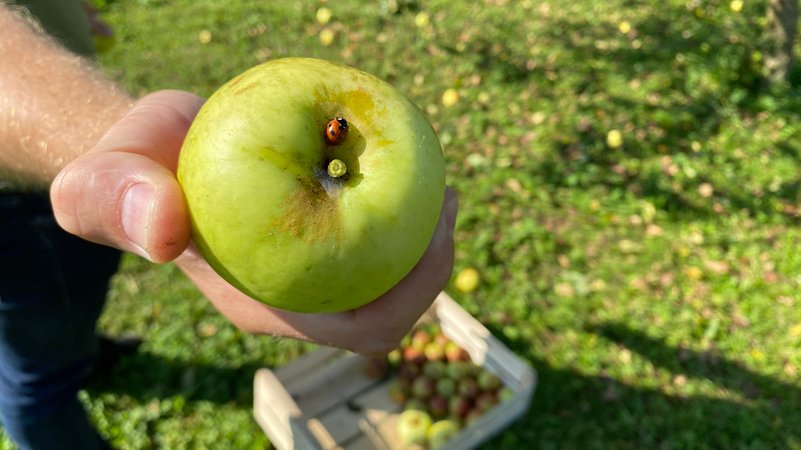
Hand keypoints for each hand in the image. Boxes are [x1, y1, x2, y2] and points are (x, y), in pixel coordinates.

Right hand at [50, 90, 457, 355]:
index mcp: (268, 303)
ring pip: (391, 270)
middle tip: (445, 195)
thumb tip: (164, 230)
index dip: (415, 292)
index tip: (434, 227)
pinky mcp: (318, 234)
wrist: (149, 154)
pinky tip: (397, 156)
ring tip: (432, 176)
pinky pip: (376, 232)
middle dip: (432, 264)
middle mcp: (299, 294)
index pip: (364, 325)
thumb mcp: (104, 176)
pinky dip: (398, 202)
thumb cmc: (129, 170)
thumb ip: (114, 198)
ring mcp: (311, 267)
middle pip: (394, 305)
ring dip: (421, 230)